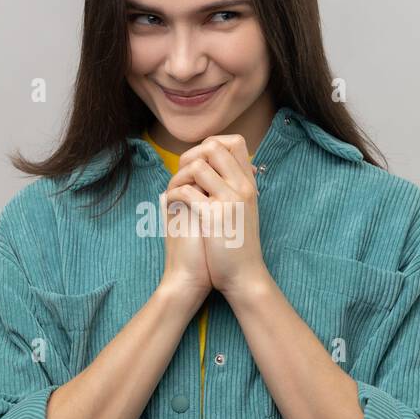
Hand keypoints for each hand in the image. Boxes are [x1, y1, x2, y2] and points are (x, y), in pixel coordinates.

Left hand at [165, 134, 268, 299]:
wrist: (244, 275)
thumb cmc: (238, 246)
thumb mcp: (244, 211)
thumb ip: (234, 190)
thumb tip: (215, 172)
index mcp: (249, 185)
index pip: (237, 143)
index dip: (213, 144)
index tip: (199, 162)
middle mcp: (242, 187)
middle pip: (216, 146)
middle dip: (192, 156)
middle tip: (183, 175)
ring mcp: (229, 200)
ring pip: (198, 165)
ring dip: (179, 176)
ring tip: (174, 191)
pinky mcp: (214, 217)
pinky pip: (187, 192)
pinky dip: (172, 195)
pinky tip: (170, 204)